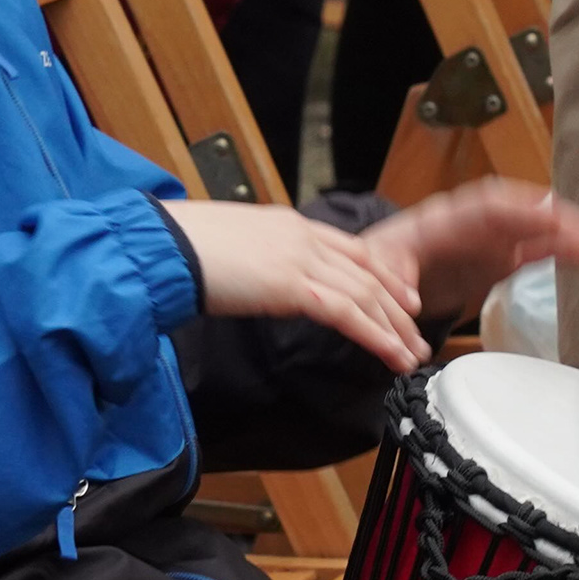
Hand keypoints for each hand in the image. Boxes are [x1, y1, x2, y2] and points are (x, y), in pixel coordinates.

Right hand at [165, 198, 431, 372]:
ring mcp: (301, 258)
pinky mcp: (294, 286)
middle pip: (367, 272)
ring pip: (365, 294)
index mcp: (288, 224)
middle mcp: (302, 236)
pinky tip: (392, 355)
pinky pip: (349, 314)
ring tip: (411, 354)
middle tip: (416, 331)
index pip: (350, 248)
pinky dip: (377, 336)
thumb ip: (257, 261)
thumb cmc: (179, 249)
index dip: (381, 272)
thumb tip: (261, 281)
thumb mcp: (230, 249)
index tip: (400, 294)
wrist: (162, 247)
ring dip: (394, 327)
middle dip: (396, 306)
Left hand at [360, 181, 578, 323]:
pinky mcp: (502, 256)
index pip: (485, 208)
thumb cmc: (378, 264)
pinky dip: (565, 249)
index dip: (519, 212)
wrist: (379, 272)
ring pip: (536, 229)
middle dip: (556, 218)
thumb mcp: (376, 269)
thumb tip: (406, 301)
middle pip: (521, 212)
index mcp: (441, 218)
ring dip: (570, 234)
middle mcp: (472, 221)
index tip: (548, 218)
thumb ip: (392, 279)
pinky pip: (538, 247)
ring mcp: (490, 237)